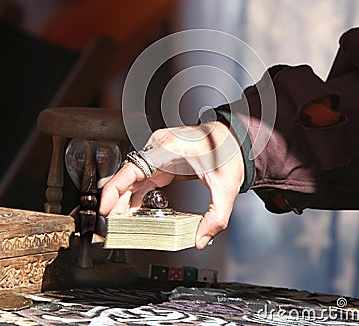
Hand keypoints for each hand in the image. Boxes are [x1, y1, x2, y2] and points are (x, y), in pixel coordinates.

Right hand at [99, 121, 244, 248]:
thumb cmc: (227, 151)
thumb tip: (201, 239)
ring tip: (119, 224)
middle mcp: (158, 148)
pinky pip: (144, 180)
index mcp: (166, 149)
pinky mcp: (163, 161)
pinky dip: (137, 196)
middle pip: (128, 176)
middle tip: (110, 226)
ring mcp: (159, 154)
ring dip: (125, 201)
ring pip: (133, 179)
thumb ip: (215, 216)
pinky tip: (135, 213)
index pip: (130, 169)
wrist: (234, 139)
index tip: (104, 210)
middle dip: (117, 202)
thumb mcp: (224, 186)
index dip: (113, 191)